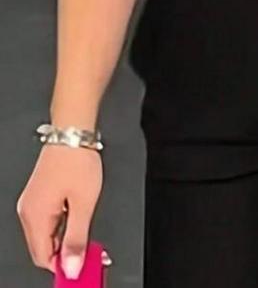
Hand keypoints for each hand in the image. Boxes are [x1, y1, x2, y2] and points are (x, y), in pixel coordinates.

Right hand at [16, 145, 102, 277]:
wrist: (72, 132)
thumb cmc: (77, 159)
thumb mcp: (84, 203)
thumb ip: (77, 238)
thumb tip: (72, 266)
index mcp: (35, 216)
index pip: (43, 257)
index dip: (63, 264)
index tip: (83, 264)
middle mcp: (28, 211)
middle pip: (43, 247)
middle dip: (65, 250)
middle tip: (88, 247)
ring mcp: (32, 202)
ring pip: (46, 233)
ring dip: (65, 236)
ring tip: (85, 224)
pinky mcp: (39, 194)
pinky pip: (48, 219)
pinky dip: (62, 223)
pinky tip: (76, 213)